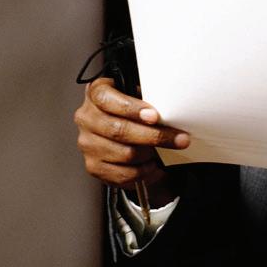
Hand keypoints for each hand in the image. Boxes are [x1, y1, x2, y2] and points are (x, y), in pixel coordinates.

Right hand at [73, 77, 188, 202]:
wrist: (127, 136)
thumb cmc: (135, 112)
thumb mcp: (141, 97)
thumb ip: (148, 98)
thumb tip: (171, 106)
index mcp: (96, 93)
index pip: (106, 98)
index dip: (131, 108)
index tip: (155, 116)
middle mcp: (87, 118)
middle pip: (119, 130)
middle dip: (154, 136)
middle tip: (179, 139)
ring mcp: (88, 144)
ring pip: (125, 153)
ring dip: (150, 154)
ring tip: (163, 150)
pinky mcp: (93, 166)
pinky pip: (123, 173)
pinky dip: (143, 171)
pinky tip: (151, 164)